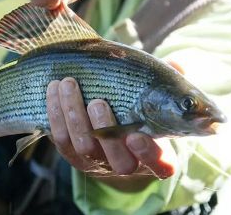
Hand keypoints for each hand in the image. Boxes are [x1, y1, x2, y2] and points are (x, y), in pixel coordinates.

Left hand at [46, 78, 175, 187]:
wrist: (110, 134)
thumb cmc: (138, 112)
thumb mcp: (156, 100)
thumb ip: (166, 86)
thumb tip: (175, 65)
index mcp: (155, 155)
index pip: (159, 165)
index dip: (148, 153)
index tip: (137, 136)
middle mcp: (126, 164)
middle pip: (116, 159)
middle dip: (104, 128)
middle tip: (97, 102)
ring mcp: (97, 162)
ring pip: (84, 146)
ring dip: (74, 114)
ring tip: (69, 84)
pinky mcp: (72, 155)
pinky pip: (61, 139)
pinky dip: (56, 113)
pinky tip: (54, 89)